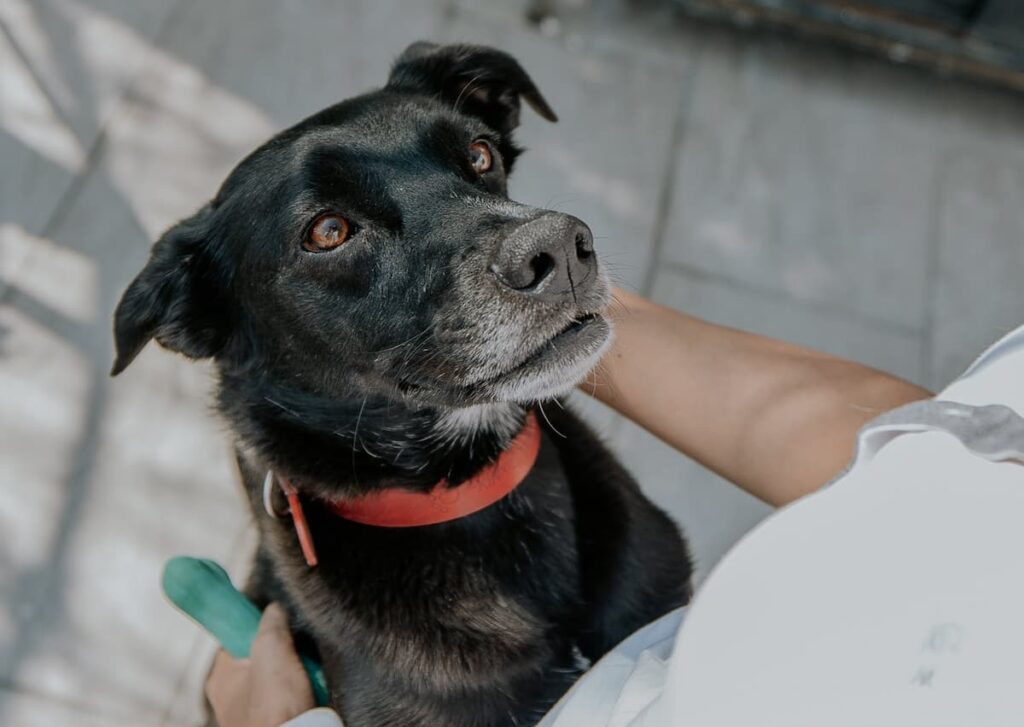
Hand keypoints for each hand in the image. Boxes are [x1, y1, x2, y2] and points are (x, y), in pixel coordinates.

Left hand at [205, 603, 315, 726]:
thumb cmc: (275, 709)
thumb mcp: (272, 651)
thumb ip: (270, 623)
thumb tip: (274, 610)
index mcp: (220, 677)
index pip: (235, 638)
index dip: (257, 627)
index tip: (277, 622)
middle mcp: (230, 697)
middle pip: (259, 657)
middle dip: (282, 652)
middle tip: (296, 650)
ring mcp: (251, 713)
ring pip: (277, 677)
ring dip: (295, 672)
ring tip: (307, 673)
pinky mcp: (273, 723)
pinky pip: (289, 697)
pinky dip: (302, 691)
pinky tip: (310, 691)